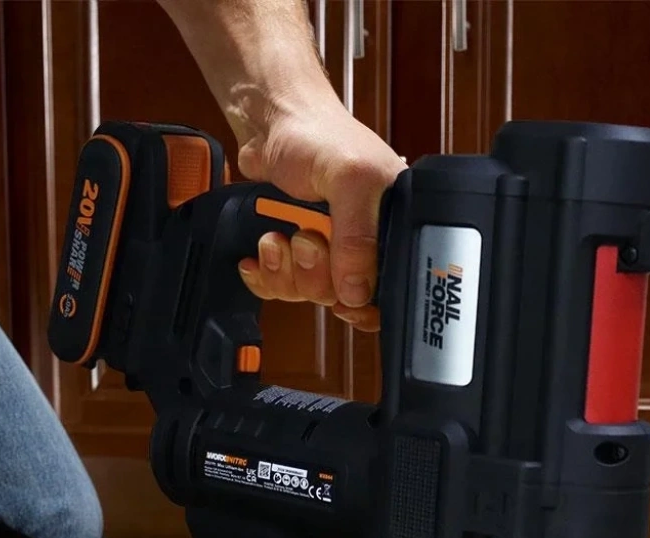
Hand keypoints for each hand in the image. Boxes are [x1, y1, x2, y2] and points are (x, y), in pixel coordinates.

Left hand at [235, 100, 404, 331]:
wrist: (269, 121)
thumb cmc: (318, 135)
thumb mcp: (350, 178)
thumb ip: (357, 236)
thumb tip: (357, 292)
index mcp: (391, 228)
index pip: (388, 289)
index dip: (365, 303)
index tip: (343, 301)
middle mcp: (361, 244)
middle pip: (341, 296)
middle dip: (314, 274)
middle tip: (304, 238)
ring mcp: (326, 250)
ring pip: (307, 293)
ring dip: (285, 271)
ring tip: (276, 237)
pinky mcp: (293, 252)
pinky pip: (281, 287)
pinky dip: (265, 276)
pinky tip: (258, 254)